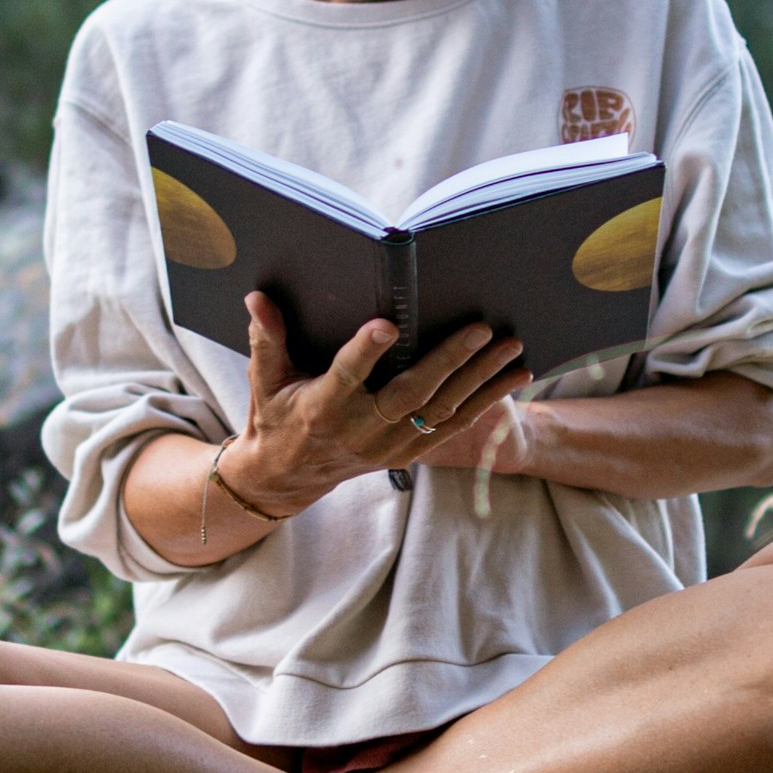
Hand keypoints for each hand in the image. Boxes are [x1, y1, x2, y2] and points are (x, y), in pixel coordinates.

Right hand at [218, 290, 529, 519]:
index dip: (364, 353)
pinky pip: (454, 426)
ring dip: (482, 381)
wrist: (289, 475)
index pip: (346, 377)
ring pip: (443, 412)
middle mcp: (361, 431)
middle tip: (481, 329)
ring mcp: (390, 445)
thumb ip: (267, 339)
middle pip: (411, 394)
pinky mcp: (409, 451)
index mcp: (322, 409)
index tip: (386, 325)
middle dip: (449, 361)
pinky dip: (486, 401)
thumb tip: (257, 297)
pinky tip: (515, 377)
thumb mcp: (265, 380)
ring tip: (513, 350)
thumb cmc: (276, 415)